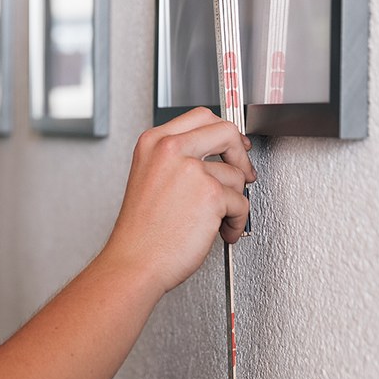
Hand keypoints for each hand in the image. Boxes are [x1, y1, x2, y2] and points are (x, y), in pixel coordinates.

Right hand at [106, 107, 254, 295]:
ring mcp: (191, 169)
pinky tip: (220, 231)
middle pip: (225, 130)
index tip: (231, 145)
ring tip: (216, 220)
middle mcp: (170, 149)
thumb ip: (177, 160)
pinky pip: (241, 203)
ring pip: (235, 174)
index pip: (200, 117)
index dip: (222, 131)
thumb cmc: (141, 231)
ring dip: (233, 200)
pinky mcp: (211, 194)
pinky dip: (235, 221)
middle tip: (243, 171)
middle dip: (240, 153)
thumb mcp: (149, 178)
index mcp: (153, 142)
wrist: (135, 261)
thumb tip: (214, 157)